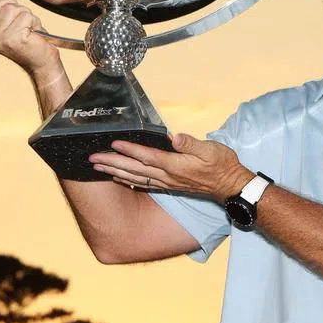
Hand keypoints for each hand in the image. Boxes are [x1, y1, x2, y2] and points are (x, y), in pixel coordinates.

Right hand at [0, 0, 61, 79]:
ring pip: (11, 8)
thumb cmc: (29, 41)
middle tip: (21, 19)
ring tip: (29, 27)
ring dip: (26, 14)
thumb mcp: (8, 25)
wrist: (42, 63)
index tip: (2, 3)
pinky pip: (25, 16)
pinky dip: (34, 21)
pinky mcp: (13, 39)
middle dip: (12, 5)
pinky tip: (34, 32)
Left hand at [90, 133, 252, 201]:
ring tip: (98, 167)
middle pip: (134, 169)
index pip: (147, 156)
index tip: (113, 143)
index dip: (129, 150)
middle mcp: (167, 176)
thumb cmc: (222, 165)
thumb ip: (191, 144)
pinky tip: (118, 178)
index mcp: (175, 166)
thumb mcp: (211, 149)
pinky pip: (143, 184)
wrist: (230, 185)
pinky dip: (128, 181)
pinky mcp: (169, 186)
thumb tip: (175, 137)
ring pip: (134, 177)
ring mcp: (167, 183)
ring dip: (114, 172)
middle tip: (92, 158)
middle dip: (112, 163)